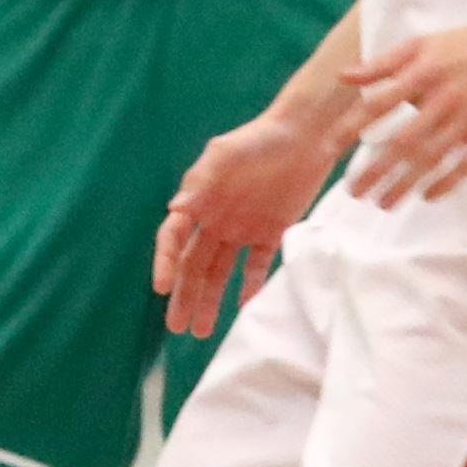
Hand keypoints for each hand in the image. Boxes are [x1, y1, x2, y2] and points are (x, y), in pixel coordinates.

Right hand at [155, 106, 348, 335]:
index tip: (161, 288)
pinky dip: (249, 287)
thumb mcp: (225, 154)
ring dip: (209, 300)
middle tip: (176, 326)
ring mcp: (242, 228)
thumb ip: (201, 181)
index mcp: (200, 201)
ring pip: (220, 272)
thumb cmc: (260, 138)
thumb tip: (175, 209)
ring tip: (201, 331)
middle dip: (183, 295)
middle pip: (193, 264)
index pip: (173, 238)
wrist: (305, 135)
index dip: (165, 262)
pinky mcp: (271, 232)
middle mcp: (216, 219)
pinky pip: (256, 266)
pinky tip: (243, 307)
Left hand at [337, 15, 466, 203]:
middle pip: (404, 141)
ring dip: (405, 184)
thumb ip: (380, 63)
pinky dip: (446, 182)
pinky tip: (426, 196)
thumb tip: (342, 76)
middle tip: (353, 192)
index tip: (330, 148)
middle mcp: (445, 97)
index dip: (352, 127)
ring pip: (433, 158)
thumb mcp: (420, 45)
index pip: (379, 104)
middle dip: (376, 170)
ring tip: (383, 204)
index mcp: (423, 73)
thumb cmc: (464, 44)